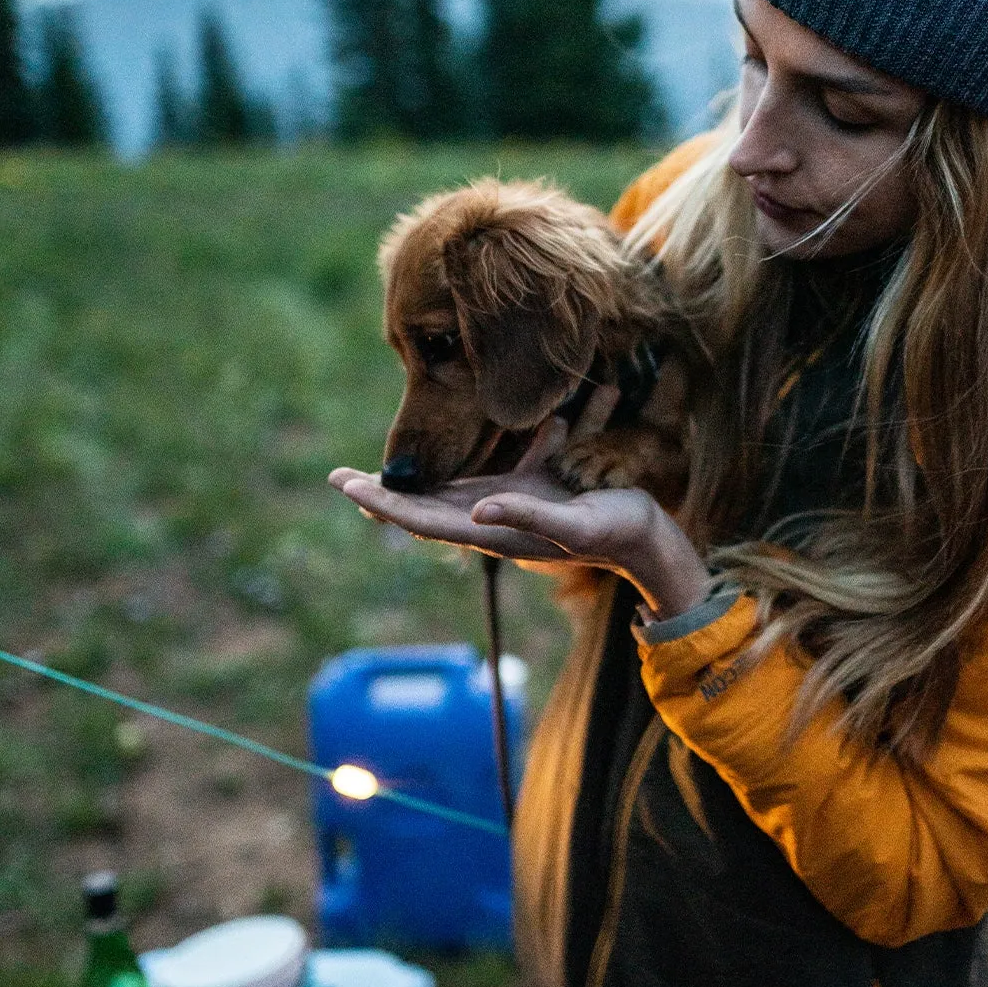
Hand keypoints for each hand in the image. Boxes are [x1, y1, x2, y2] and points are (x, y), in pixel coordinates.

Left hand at [329, 421, 710, 619]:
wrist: (649, 541)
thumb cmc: (615, 531)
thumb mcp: (575, 523)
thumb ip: (527, 515)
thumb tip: (480, 511)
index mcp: (496, 530)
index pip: (424, 519)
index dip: (385, 503)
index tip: (348, 487)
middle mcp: (494, 520)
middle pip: (425, 508)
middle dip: (383, 494)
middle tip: (338, 477)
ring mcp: (509, 507)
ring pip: (448, 492)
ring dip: (414, 481)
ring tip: (376, 472)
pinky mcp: (530, 492)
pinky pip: (487, 474)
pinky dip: (462, 462)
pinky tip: (454, 445)